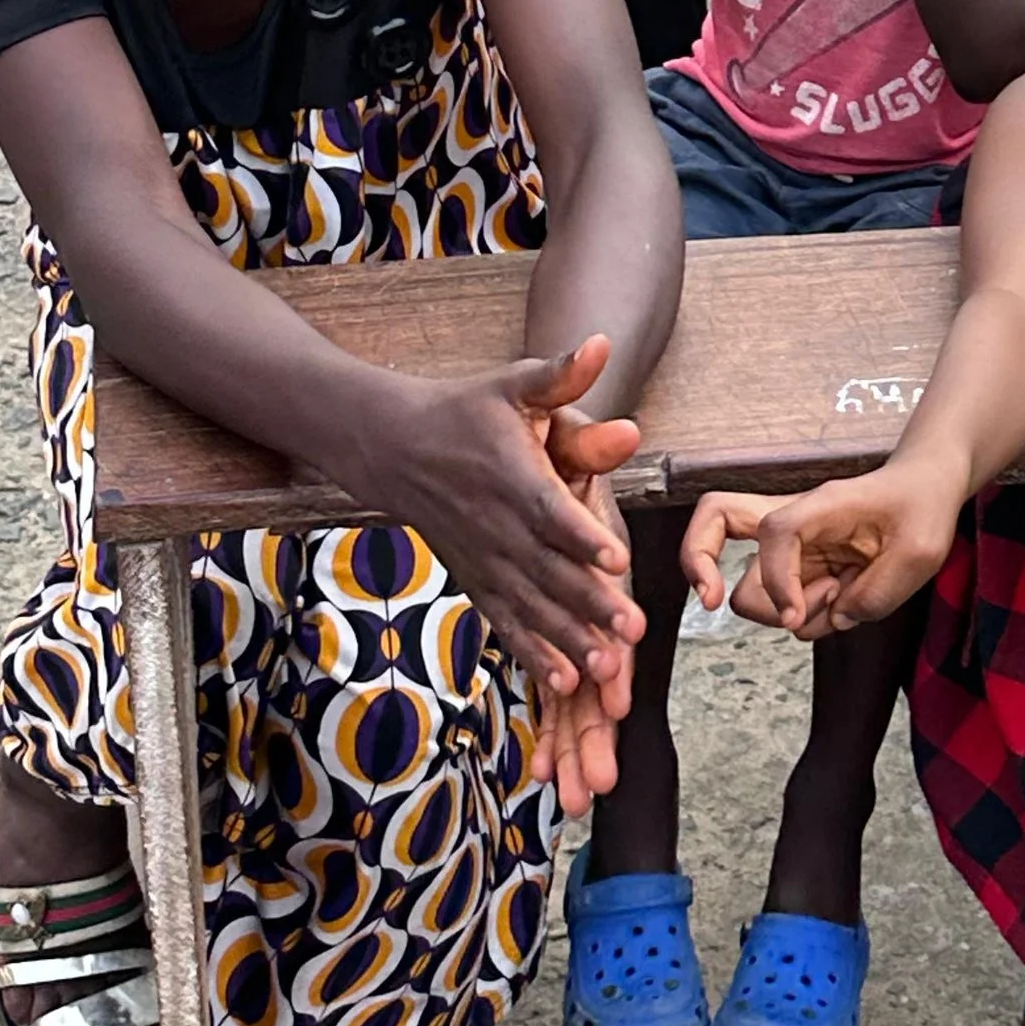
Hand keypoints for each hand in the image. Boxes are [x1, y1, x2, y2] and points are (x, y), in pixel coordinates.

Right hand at [377, 332, 642, 715]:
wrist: (393, 447)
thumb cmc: (466, 411)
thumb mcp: (513, 384)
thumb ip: (560, 374)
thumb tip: (602, 342)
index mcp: (513, 476)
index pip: (551, 512)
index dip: (582, 537)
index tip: (616, 560)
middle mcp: (498, 526)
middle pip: (548, 571)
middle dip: (590, 604)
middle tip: (631, 632)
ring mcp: (484, 559)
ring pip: (531, 607)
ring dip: (568, 639)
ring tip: (605, 670)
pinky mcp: (475, 580)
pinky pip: (507, 622)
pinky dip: (533, 652)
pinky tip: (562, 683)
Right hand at [682, 466, 961, 641]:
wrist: (927, 491)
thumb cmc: (921, 507)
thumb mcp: (918, 553)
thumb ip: (873, 595)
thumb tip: (835, 618)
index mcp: (818, 507)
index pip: (773, 533)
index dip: (775, 580)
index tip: (796, 615)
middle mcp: (791, 522)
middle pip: (713, 524)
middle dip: (701, 566)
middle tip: (714, 602)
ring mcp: (791, 547)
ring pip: (749, 588)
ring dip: (787, 609)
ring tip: (841, 593)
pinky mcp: (799, 568)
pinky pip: (783, 605)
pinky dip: (807, 615)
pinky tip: (842, 597)